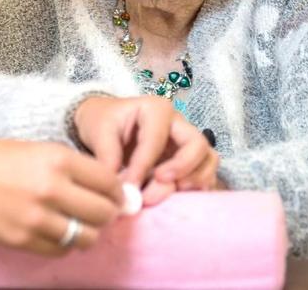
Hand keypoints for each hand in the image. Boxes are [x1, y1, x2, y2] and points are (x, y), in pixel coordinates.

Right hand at [0, 139, 123, 255]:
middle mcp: (52, 189)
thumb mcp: (40, 150)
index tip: (116, 195)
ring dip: (88, 233)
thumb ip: (74, 168)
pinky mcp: (24, 240)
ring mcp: (37, 218)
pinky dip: (65, 244)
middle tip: (102, 213)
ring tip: (79, 225)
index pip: (108, 182)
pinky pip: (61, 250)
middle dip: (108, 214)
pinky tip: (57, 232)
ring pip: (86, 238)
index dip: (117, 191)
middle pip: (103, 213)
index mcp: (58, 160)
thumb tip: (108, 188)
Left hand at [73, 96, 219, 205]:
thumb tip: (119, 188)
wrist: (107, 122)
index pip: (156, 139)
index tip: (129, 187)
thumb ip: (107, 156)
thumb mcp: (99, 131)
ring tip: (169, 193)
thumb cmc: (104, 122)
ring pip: (208, 159)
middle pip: (197, 144)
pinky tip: (178, 197)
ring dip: (193, 180)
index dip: (143, 166)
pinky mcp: (190, 159)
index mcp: (156, 109)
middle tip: (159, 183)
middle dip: (182, 168)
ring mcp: (187, 142)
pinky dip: (197, 187)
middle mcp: (178, 123)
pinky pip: (206, 173)